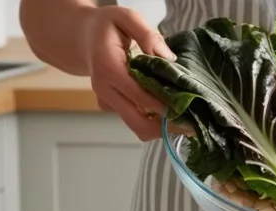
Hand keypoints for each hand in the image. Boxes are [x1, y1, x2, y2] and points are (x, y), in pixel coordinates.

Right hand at [81, 6, 176, 140]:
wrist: (84, 38)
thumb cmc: (107, 26)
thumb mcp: (126, 18)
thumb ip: (147, 34)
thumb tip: (168, 58)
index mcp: (108, 68)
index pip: (140, 96)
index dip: (164, 107)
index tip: (188, 110)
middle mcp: (105, 90)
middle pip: (138, 122)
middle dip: (166, 127)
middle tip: (192, 126)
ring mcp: (107, 101)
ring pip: (137, 126)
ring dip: (162, 126)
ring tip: (186, 118)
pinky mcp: (112, 107)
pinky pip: (135, 119)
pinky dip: (154, 119)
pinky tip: (170, 108)